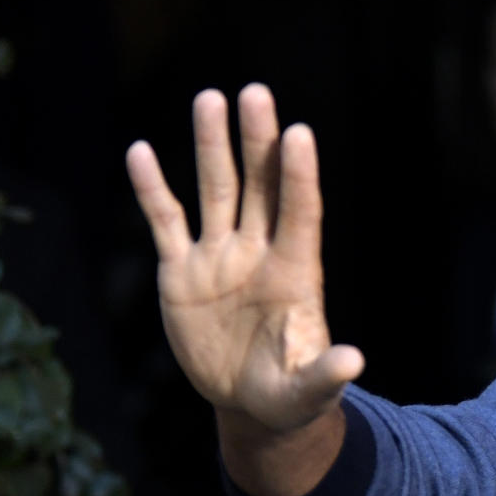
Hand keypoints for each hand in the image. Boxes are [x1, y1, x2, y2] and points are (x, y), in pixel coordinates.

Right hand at [126, 83, 363, 433]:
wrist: (249, 401)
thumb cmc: (290, 394)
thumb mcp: (308, 390)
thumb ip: (326, 374)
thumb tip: (354, 362)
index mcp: (294, 274)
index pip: (299, 213)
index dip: (298, 176)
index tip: (299, 133)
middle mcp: (258, 253)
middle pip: (259, 186)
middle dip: (257, 142)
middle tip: (255, 93)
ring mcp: (219, 258)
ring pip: (215, 191)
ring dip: (211, 147)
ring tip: (210, 98)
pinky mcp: (182, 272)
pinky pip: (165, 222)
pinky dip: (152, 189)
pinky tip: (141, 151)